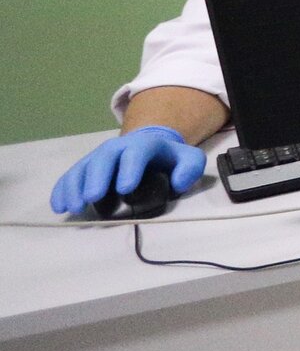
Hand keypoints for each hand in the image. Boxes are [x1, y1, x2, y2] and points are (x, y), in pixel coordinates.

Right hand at [51, 125, 208, 216]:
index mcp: (144, 144)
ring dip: (75, 186)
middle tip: (92, 198)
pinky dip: (62, 189)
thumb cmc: (169, 157)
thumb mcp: (188, 158)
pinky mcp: (86, 166)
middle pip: (104, 159)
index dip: (129, 169)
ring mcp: (98, 156)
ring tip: (74, 207)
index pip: (136, 153)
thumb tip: (179, 183)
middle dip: (96, 178)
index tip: (125, 189)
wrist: (149, 144)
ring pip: (83, 167)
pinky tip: (59, 206)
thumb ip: (190, 167)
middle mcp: (117, 147)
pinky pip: (71, 175)